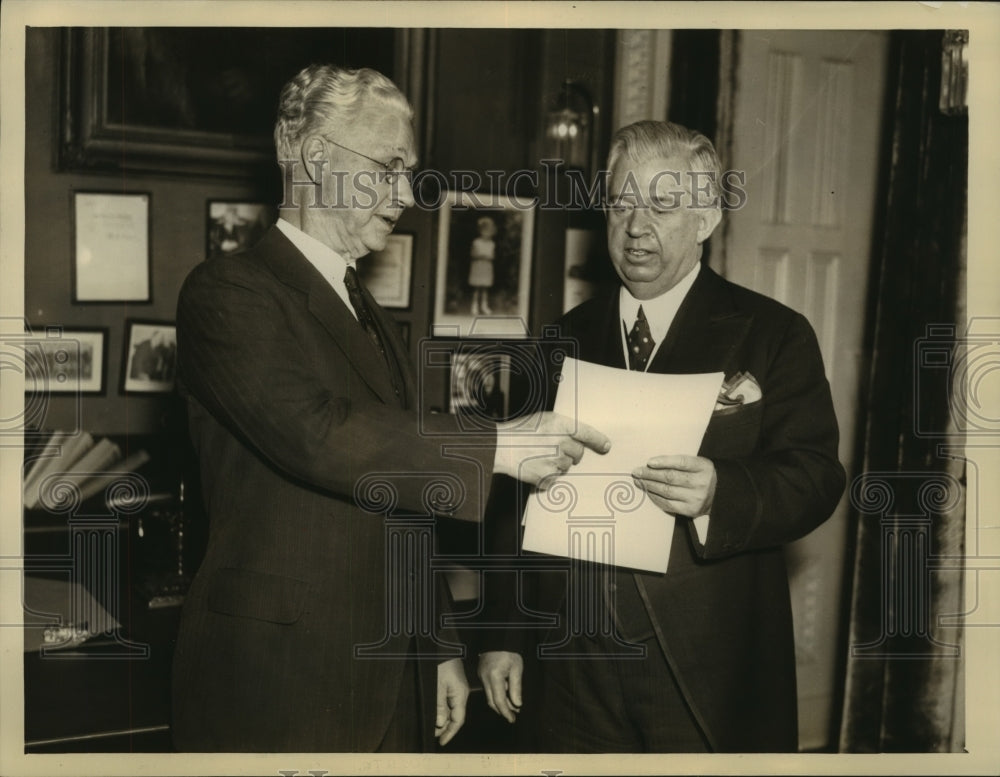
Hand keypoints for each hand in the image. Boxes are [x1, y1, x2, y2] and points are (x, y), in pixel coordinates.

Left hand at [435, 657, 469, 745]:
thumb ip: (439, 706)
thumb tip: (441, 723)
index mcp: (460, 695)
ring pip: (452, 709)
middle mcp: (461, 693)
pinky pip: (449, 701)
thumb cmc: (440, 663)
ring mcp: (458, 688)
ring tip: (433, 728)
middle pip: (456, 716)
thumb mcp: (437, 686)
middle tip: (434, 736)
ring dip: (443, 719)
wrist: (442, 646)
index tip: (442, 742)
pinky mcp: (453, 684)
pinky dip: (443, 710)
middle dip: (445, 728)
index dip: (450, 733)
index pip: (458, 720)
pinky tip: (437, 713)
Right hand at [477, 651, 522, 722]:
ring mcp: (481, 676)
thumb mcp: (517, 668)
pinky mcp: (481, 674)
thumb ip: (516, 687)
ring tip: (512, 708)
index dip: (506, 712)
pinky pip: (488, 689)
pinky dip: (496, 695)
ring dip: (500, 704)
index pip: (499, 700)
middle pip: (492, 701)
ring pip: (489, 696)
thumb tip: (517, 704)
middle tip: (513, 716)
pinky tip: (506, 696)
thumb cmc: (509, 652)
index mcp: (494, 676)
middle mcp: (485, 678)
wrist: (498, 639)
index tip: (512, 719)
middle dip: (502, 711)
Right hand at [493, 412, 610, 486]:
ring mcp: (555, 461)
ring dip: (557, 465)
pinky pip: (554, 480)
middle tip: (552, 450)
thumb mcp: (543, 419)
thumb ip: (562, 426)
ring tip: (538, 457)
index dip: (599, 441)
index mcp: (561, 425)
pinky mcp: (547, 476)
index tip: (606, 446)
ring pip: (566, 467)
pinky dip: (546, 477)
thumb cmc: (519, 431)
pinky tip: (535, 467)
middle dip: (570, 453)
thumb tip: (577, 436)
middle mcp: (561, 442)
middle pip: (578, 453)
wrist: (500, 447)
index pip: (588, 433)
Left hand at [632, 454, 716, 516]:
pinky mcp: (690, 510)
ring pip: (667, 491)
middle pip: (671, 477)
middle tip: (637, 471)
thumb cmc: (702, 475)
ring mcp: (696, 498)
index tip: (649, 462)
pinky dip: (655, 497)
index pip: (681, 462)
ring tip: (639, 481)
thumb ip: (679, 463)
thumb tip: (651, 464)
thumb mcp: (698, 464)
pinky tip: (648, 491)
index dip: (664, 462)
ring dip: (649, 485)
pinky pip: (668, 504)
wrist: (721, 496)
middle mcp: (701, 483)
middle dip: (650, 474)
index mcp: (703, 467)